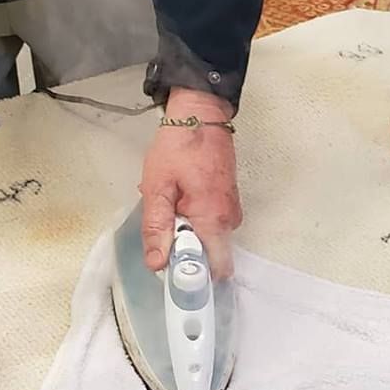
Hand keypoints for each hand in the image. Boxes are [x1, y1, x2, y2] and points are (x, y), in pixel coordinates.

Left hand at [140, 87, 241, 277]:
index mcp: (213, 218)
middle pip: (210, 256)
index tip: (170, 265)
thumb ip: (157, 228)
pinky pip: (212, 225)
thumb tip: (157, 263)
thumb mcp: (157, 188)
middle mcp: (229, 219)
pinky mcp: (229, 202)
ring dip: (188, 232)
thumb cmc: (179, 147)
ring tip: (171, 205)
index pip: (215, 268)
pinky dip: (195, 220)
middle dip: (186, 250)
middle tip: (165, 225)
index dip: (191, 273)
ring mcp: (232, 210)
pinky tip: (181, 200)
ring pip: (209, 240)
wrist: (200, 116)